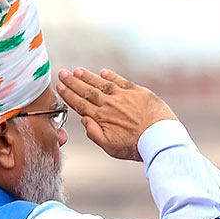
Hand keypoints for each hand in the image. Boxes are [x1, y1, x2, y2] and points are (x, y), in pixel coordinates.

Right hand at [56, 67, 177, 160]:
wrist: (160, 138)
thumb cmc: (136, 146)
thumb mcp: (110, 147)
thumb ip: (94, 133)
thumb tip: (84, 120)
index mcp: (102, 117)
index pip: (80, 103)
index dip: (68, 94)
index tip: (59, 87)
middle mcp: (110, 104)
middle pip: (87, 90)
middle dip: (73, 82)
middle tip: (62, 73)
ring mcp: (124, 96)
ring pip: (102, 83)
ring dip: (88, 76)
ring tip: (77, 71)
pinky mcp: (138, 92)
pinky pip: (121, 81)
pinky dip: (111, 76)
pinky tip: (103, 72)